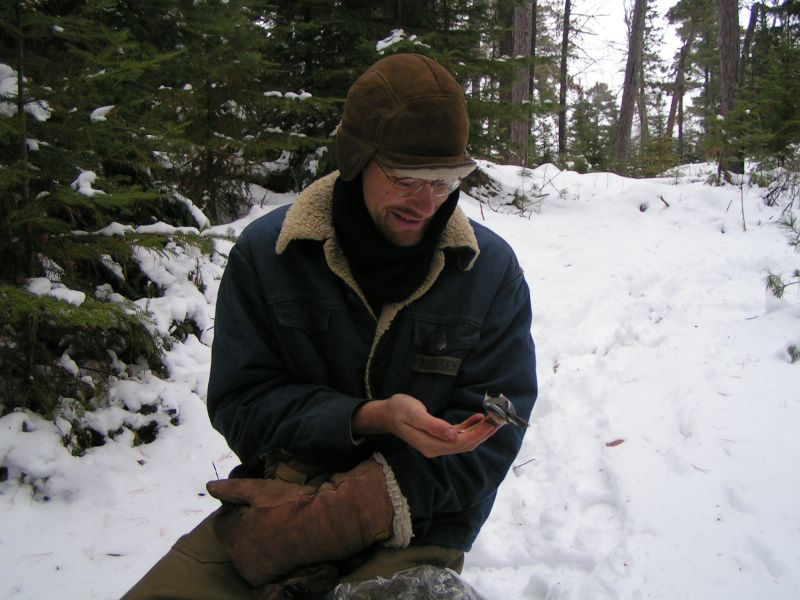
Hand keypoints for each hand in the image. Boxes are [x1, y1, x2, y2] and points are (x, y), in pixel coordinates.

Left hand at [206, 458, 393, 586]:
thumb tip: (210, 486)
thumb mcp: (261, 490)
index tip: (252, 503)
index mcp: (234, 535)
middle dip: (244, 526)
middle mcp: (239, 557)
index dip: (235, 509)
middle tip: (266, 513)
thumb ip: (233, 489)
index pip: (221, 521)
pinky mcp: (269, 578)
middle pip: (234, 538)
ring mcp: (254, 571)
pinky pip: (260, 563)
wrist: (324, 526)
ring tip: (275, 526)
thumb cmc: (291, 505)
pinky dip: (266, 554)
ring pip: (246, 551)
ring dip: (255, 540)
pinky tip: (281, 541)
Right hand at [352, 394, 503, 457]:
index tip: (493, 421)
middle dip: (484, 433)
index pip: (461, 443)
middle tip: (501, 418)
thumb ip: (433, 425)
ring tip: (495, 418)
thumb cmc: (398, 410)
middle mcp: (436, 448)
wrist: (386, 413)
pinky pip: (459, 435)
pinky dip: (470, 428)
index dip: (479, 433)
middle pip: (466, 444)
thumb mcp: (414, 414)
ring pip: (465, 440)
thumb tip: (453, 435)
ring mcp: (437, 444)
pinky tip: (479, 418)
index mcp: (431, 445)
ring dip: (480, 431)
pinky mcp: (438, 437)